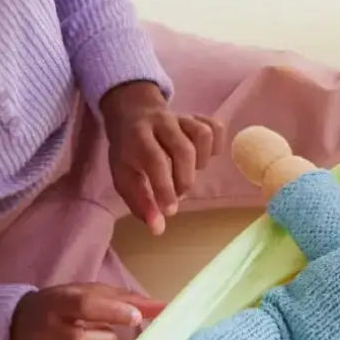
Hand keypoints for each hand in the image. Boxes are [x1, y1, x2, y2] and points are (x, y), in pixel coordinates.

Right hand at [10, 284, 165, 339]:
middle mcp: (47, 329)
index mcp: (60, 301)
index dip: (113, 312)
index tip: (135, 317)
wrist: (17, 324)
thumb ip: (126, 299)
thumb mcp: (90, 292)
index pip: (85, 305)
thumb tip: (164, 308)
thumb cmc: (64, 305)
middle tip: (107, 336)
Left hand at [100, 81, 223, 234]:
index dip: (164, 187)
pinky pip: (215, 127)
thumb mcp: (123, 176)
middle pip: (183, 149)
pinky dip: (215, 146)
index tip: (170, 212)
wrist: (132, 110)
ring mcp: (182, 117)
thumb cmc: (128, 151)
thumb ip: (140, 203)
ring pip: (203, 135)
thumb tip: (159, 228)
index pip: (155, 160)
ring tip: (188, 172)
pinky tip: (203, 157)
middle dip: (184, 180)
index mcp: (137, 136)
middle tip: (176, 194)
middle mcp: (161, 123)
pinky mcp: (198, 116)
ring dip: (201, 161)